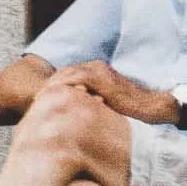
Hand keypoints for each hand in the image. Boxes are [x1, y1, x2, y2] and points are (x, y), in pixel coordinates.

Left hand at [48, 62, 173, 123]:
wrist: (152, 107)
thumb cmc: (131, 111)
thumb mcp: (105, 106)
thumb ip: (90, 105)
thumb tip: (72, 118)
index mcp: (96, 72)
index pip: (67, 77)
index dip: (52, 88)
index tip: (39, 102)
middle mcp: (96, 67)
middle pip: (63, 74)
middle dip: (48, 87)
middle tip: (33, 102)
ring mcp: (99, 71)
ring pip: (67, 74)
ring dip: (52, 87)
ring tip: (39, 102)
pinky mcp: (103, 78)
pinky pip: (77, 78)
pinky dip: (64, 86)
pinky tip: (54, 98)